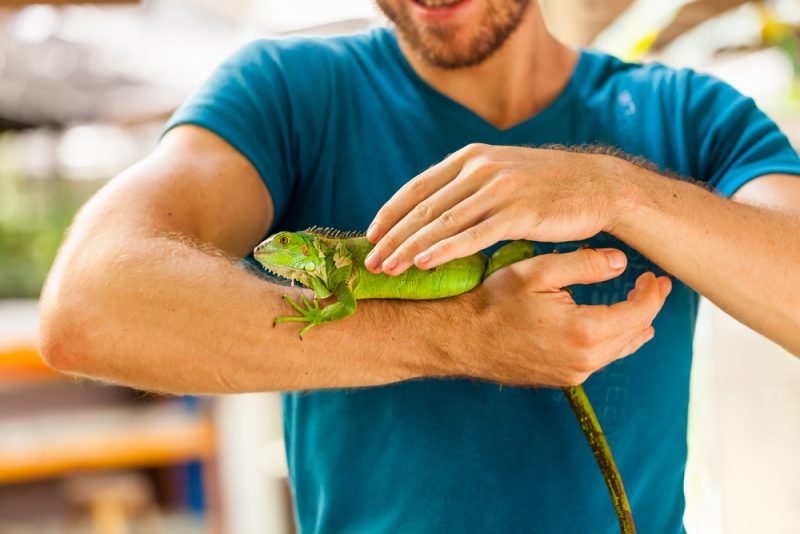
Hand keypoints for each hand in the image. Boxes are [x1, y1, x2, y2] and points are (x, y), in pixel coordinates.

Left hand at [364, 143, 624, 274]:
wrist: (599, 186)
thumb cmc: (547, 187)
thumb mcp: (502, 175)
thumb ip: (468, 186)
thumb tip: (435, 211)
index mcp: (471, 157)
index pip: (418, 186)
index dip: (390, 212)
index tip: (370, 235)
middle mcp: (480, 167)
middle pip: (424, 207)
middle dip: (392, 237)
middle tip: (369, 262)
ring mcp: (499, 188)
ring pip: (442, 223)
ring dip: (409, 248)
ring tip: (387, 269)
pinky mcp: (519, 211)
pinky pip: (473, 235)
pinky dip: (444, 250)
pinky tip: (422, 264)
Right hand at [448, 248, 670, 386]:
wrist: (459, 338)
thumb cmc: (493, 301)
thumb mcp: (539, 271)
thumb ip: (585, 264)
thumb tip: (622, 261)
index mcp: (586, 332)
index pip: (639, 312)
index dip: (654, 293)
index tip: (657, 277)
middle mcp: (585, 361)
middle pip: (634, 333)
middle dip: (647, 307)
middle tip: (652, 286)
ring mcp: (572, 375)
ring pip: (617, 349)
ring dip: (631, 325)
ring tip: (639, 306)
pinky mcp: (559, 379)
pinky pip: (597, 360)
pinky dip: (610, 340)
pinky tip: (609, 328)